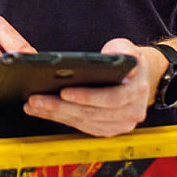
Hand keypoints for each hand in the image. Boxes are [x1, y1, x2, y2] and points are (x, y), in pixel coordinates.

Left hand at [23, 38, 164, 135]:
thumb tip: (108, 57)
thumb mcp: (127, 48)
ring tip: (33, 105)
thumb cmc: (130, 61)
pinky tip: (43, 111)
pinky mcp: (108, 128)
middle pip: (91, 113)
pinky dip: (61, 119)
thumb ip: (121, 51)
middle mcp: (131, 111)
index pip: (110, 98)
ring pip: (84, 122)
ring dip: (56, 115)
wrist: (143, 77)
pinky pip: (83, 127)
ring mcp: (120, 123)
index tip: (63, 91)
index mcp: (136, 91)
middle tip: (36, 99)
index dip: (87, 97)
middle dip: (60, 107)